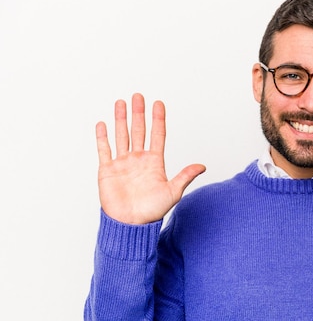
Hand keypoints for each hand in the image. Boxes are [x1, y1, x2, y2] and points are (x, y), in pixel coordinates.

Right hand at [96, 93, 205, 223]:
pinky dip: (102, 137)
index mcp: (154, 162)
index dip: (158, 119)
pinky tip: (103, 124)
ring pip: (121, 136)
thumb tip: (202, 166)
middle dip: (138, 113)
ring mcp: (122, 163)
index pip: (157, 135)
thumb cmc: (152, 211)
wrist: (130, 224)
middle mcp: (138, 159)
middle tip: (138, 96)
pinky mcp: (107, 170)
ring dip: (121, 119)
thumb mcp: (173, 192)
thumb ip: (185, 176)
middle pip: (138, 131)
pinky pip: (104, 150)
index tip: (158, 103)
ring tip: (121, 103)